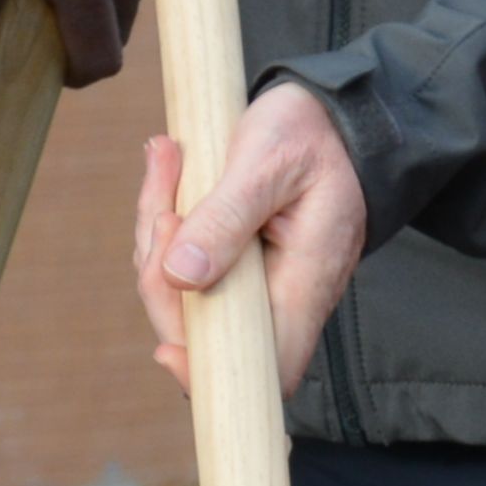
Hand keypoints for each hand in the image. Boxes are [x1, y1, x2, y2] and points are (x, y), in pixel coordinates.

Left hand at [133, 82, 368, 392]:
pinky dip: (163, 222)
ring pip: (183, 294)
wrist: (329, 111)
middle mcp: (285, 293)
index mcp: (308, 279)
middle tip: (162, 204)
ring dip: (156, 234)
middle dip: (161, 278)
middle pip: (205, 330)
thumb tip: (181, 276)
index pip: (272, 367)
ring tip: (168, 161)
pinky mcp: (235, 262)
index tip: (169, 351)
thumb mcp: (267, 162)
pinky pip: (181, 263)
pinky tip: (169, 170)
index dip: (217, 373)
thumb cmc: (308, 134)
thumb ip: (225, 218)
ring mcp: (258, 281)